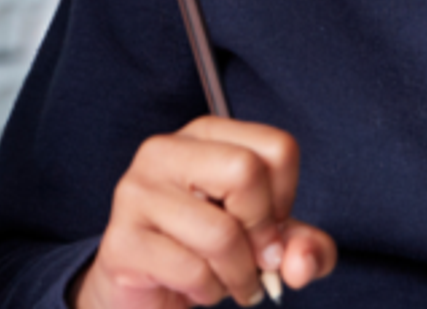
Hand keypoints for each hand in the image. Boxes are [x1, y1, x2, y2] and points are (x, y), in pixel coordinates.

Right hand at [73, 117, 336, 308]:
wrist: (144, 291)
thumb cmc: (207, 252)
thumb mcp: (268, 243)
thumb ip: (304, 246)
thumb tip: (301, 263)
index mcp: (203, 135)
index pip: (277, 148)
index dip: (285, 199)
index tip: (266, 225)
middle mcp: (165, 151)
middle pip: (246, 171)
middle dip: (262, 232)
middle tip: (254, 260)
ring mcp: (137, 192)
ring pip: (221, 232)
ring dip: (238, 275)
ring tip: (227, 280)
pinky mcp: (122, 240)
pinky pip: (192, 270)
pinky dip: (208, 292)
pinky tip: (195, 288)